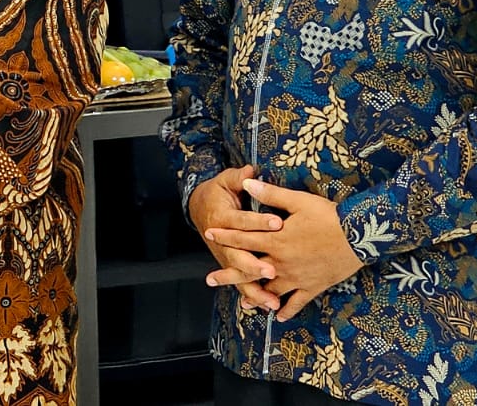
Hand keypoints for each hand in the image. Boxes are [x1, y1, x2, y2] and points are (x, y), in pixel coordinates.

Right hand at [188, 166, 282, 311]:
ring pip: (240, 276)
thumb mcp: (225, 181)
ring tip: (272, 301)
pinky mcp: (230, 265)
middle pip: (238, 256)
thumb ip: (238, 176)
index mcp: (222, 217)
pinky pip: (242, 284)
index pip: (242, 221)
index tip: (278, 223)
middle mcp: (222, 241)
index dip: (259, 221)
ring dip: (255, 289)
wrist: (198, 207)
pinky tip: (270, 307)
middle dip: (254, 265)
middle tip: (271, 271)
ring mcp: (225, 256)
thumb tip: (251, 169)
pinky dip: (254, 296)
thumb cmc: (217, 193)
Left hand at [204, 178, 364, 320]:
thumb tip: (247, 182)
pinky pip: (298, 302)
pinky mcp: (313, 286)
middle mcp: (282, 262)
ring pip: (271, 290)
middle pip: (250, 269)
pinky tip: (280, 315)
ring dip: (256, 297)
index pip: (243, 238)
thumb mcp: (298, 201)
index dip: (225, 236)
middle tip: (210, 280)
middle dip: (229, 274)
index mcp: (276, 240)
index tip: (209, 234)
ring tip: (243, 304)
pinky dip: (288, 309)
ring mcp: (297, 277)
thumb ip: (271, 194)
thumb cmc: (328, 216)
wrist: (359, 237)